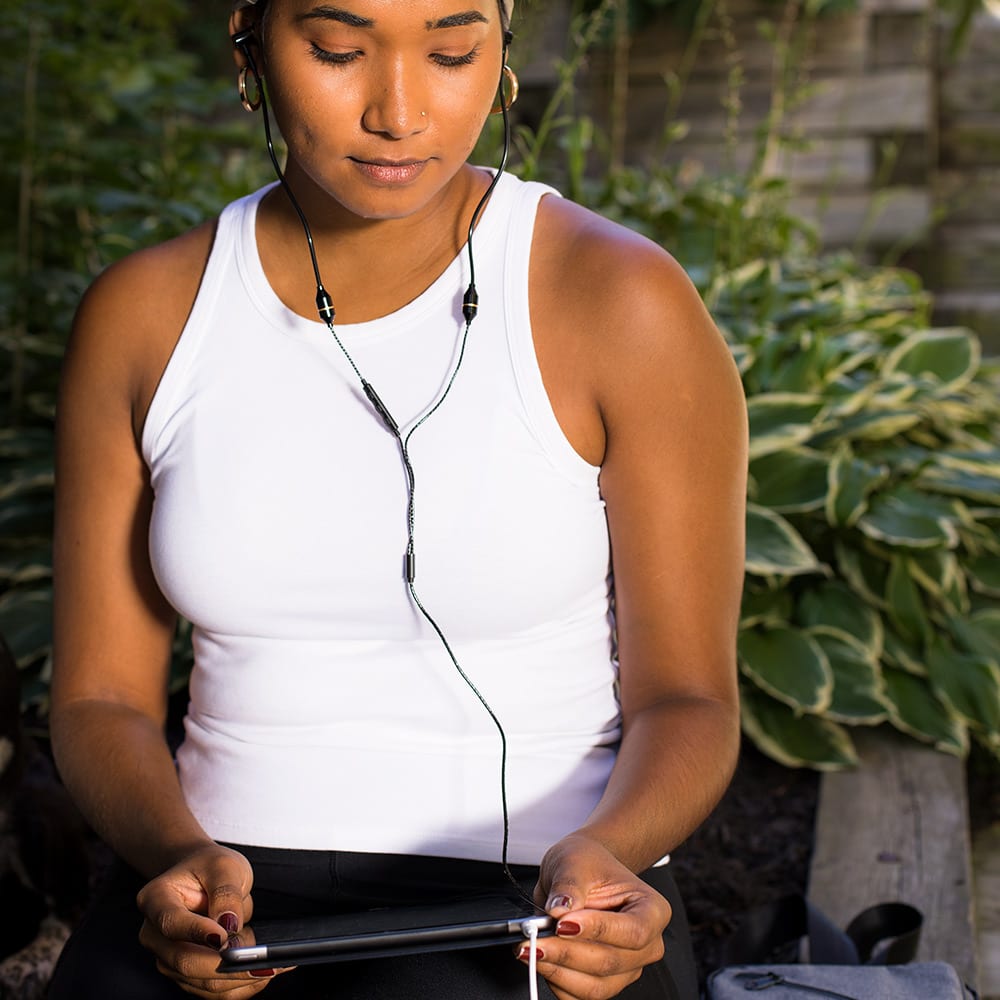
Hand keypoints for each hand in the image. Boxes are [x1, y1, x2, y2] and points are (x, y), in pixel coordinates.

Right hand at [136, 842, 291, 996]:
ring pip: (200, 982)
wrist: (202, 876)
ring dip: (238, 978)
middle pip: (185, 961)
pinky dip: (240, 985)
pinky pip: (212, 990)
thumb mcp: (225, 866)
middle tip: (261, 960)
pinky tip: (262, 973)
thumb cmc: (210, 868)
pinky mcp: (185, 974)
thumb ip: (226, 893)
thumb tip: (230, 926)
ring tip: (272, 965)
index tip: (224, 936)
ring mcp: (168, 958)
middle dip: (225, 965)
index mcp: (156, 899)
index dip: (198, 932)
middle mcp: (154, 934)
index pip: (172, 923)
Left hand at [522, 834, 670, 999]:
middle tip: (535, 939)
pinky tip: (541, 959)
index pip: (633, 931)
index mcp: (652, 910)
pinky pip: (581, 995)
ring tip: (531, 949)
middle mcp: (646, 944)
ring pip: (596, 985)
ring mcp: (627, 967)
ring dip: (558, 971)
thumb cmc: (588, 864)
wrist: (583, 874)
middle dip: (567, 952)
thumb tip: (560, 909)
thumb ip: (569, 884)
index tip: (563, 923)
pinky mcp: (605, 981)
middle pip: (610, 961)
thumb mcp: (575, 860)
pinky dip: (557, 981)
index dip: (598, 930)